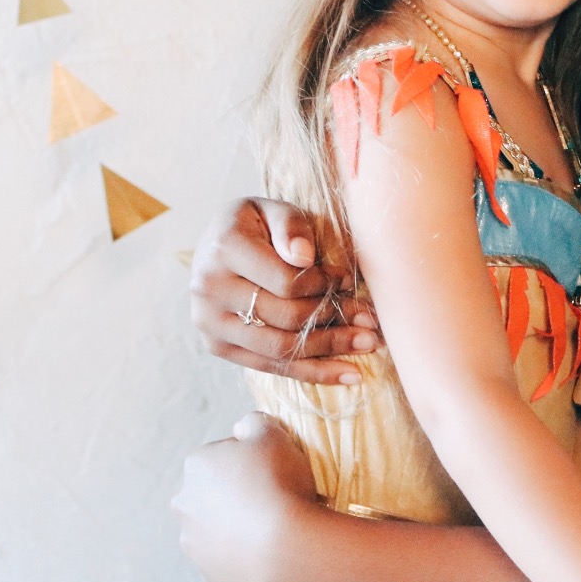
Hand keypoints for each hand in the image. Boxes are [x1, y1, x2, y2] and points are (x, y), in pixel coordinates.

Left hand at [174, 412, 323, 581]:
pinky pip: (224, 550)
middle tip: (272, 496)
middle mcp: (184, 500)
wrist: (282, 547)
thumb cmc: (278, 483)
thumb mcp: (273, 434)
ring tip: (269, 524)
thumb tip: (241, 428)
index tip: (274, 470)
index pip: (226, 454)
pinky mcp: (205, 567)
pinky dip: (239, 547)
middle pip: (216, 489)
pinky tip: (263, 544)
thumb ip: (253, 422)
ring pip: (217, 521)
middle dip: (237, 491)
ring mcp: (192, 537)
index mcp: (197, 463)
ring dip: (236, 520)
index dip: (253, 459)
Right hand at [190, 197, 379, 382]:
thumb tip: (304, 257)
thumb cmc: (255, 224)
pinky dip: (313, 372)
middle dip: (334, 320)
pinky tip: (348, 373)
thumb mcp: (273, 209)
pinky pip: (270, 366)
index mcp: (224, 249)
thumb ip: (291, 226)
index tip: (350, 280)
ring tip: (367, 344)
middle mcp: (209, 290)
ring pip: (280, 348)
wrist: (214, 246)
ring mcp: (210, 323)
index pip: (285, 281)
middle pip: (284, 318)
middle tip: (371, 322)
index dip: (324, 284)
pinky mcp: (218, 346)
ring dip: (330, 349)